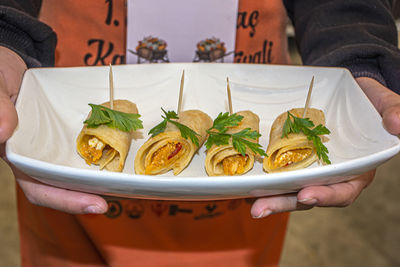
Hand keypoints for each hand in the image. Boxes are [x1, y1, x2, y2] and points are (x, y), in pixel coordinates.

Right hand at [0, 46, 107, 213]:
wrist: (9, 67)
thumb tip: (2, 133)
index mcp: (18, 155)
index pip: (39, 188)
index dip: (66, 200)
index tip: (95, 204)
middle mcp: (39, 157)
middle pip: (66, 186)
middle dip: (91, 195)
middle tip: (118, 199)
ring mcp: (57, 146)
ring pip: (79, 170)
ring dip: (100, 178)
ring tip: (126, 183)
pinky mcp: (69, 134)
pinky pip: (87, 146)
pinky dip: (103, 152)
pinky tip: (121, 151)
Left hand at [251, 77, 399, 217]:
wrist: (349, 92)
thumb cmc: (370, 100)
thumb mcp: (384, 103)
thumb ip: (394, 111)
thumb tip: (398, 125)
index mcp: (357, 170)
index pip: (343, 191)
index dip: (326, 196)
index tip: (306, 195)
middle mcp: (331, 175)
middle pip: (308, 195)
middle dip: (284, 203)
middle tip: (260, 209)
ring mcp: (311, 168)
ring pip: (290, 188)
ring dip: (270, 197)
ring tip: (250, 203)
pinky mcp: (295, 158)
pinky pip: (280, 171)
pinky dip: (265, 179)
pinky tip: (247, 184)